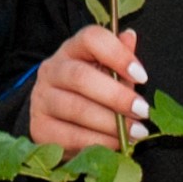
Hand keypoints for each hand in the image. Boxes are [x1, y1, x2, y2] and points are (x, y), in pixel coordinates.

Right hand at [27, 25, 148, 153]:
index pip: (90, 38)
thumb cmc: (90, 93)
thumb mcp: (107, 74)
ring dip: (110, 123)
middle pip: (80, 76)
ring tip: (136, 132)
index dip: (117, 55)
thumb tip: (130, 36)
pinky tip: (117, 144)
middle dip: (116, 96)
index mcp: (71, 50)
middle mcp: (51, 71)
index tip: (142, 77)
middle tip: (142, 111)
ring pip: (75, 108)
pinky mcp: (40, 128)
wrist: (58, 122)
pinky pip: (70, 136)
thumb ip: (119, 59)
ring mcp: (41, 100)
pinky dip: (98, 142)